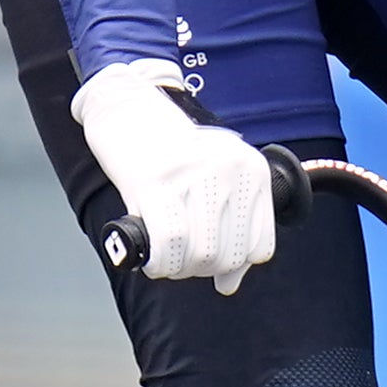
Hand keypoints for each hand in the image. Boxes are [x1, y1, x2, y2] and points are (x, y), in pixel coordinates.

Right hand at [69, 58, 277, 290]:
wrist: (127, 102)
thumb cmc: (168, 145)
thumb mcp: (213, 177)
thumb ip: (230, 227)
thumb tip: (229, 284)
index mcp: (251, 170)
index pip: (259, 246)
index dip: (235, 267)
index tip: (214, 268)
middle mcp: (229, 172)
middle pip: (229, 255)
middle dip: (202, 270)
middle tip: (181, 261)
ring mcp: (194, 175)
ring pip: (200, 254)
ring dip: (179, 269)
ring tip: (165, 258)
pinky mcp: (155, 181)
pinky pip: (169, 243)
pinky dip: (160, 263)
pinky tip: (151, 257)